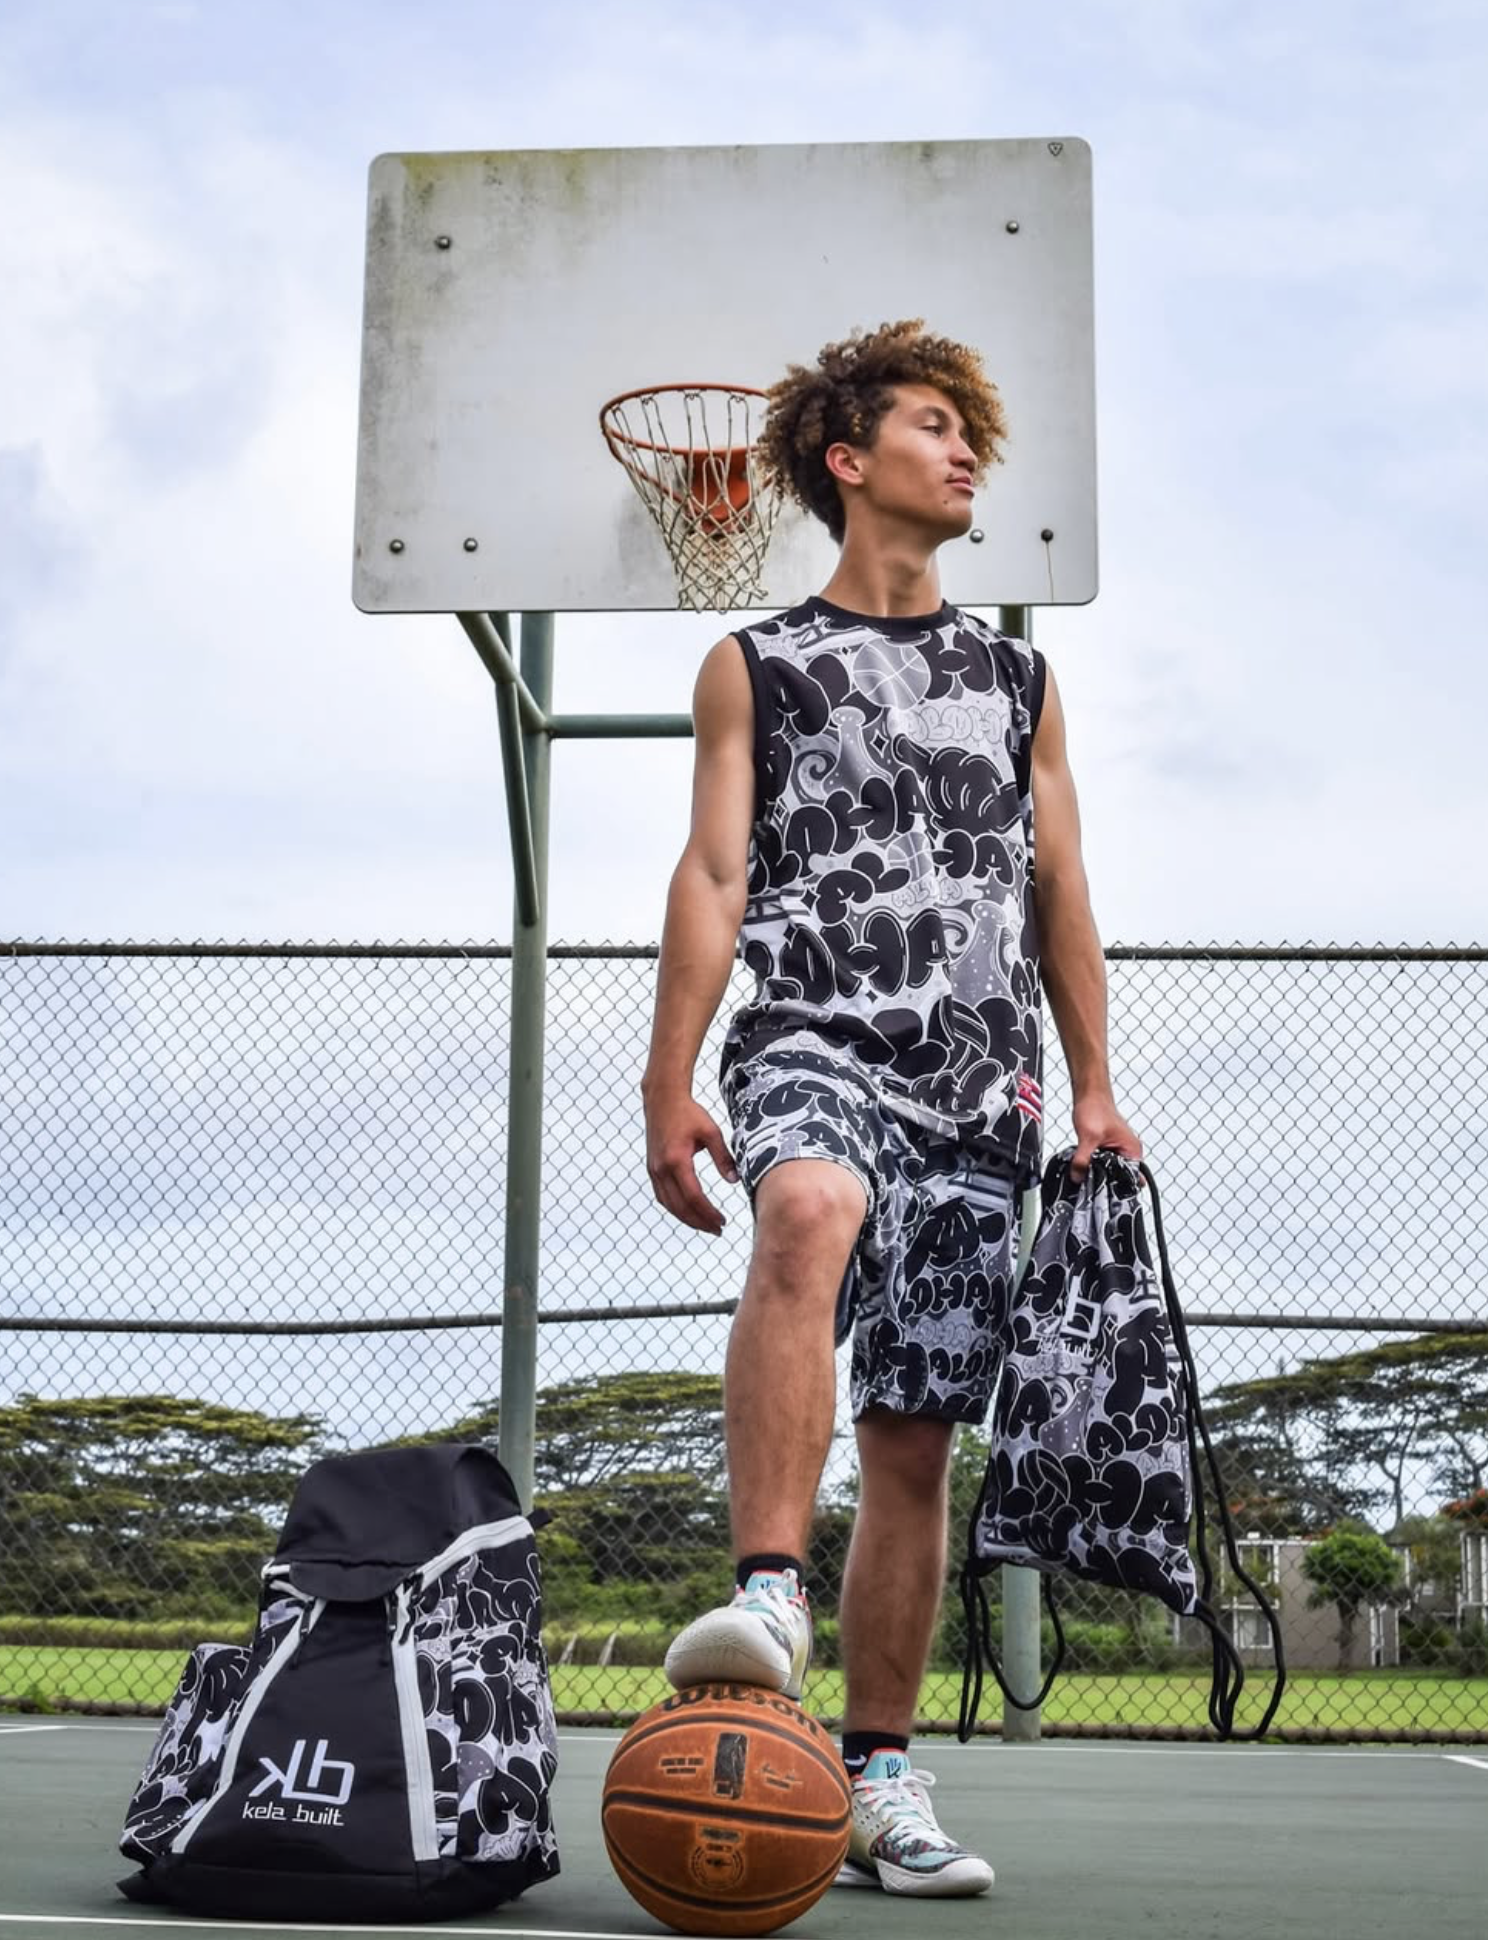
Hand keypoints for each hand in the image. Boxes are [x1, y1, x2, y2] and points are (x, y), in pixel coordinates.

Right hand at [645, 1090, 739, 1234]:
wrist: (662, 1099)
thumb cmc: (689, 1113)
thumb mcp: (711, 1132)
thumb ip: (723, 1157)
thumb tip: (735, 1180)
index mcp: (676, 1160)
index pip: (693, 1197)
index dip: (708, 1213)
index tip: (722, 1222)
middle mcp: (661, 1168)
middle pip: (680, 1207)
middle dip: (699, 1222)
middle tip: (718, 1230)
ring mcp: (654, 1170)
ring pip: (669, 1205)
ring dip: (687, 1219)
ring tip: (706, 1226)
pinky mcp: (652, 1168)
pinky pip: (662, 1196)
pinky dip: (675, 1208)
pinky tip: (688, 1212)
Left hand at [1070, 1092, 1141, 1181]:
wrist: (1089, 1096)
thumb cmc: (1096, 1109)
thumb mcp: (1088, 1137)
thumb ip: (1082, 1160)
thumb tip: (1078, 1177)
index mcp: (1132, 1150)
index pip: (1131, 1178)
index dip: (1118, 1187)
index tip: (1105, 1193)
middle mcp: (1128, 1151)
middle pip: (1119, 1176)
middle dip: (1105, 1181)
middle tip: (1091, 1185)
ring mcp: (1118, 1150)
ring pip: (1109, 1170)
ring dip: (1098, 1172)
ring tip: (1087, 1175)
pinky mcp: (1107, 1148)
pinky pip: (1102, 1163)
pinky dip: (1093, 1165)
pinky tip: (1084, 1166)